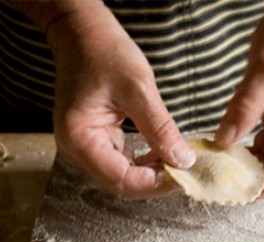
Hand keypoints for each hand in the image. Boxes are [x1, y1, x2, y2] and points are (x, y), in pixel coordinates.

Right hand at [24, 1, 194, 198]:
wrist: (82, 34)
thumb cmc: (104, 53)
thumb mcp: (138, 89)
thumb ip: (161, 129)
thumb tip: (183, 160)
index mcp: (80, 140)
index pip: (121, 180)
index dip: (154, 184)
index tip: (184, 178)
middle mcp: (77, 151)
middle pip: (121, 184)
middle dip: (155, 182)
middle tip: (186, 173)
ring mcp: (84, 149)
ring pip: (123, 177)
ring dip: (152, 174)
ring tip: (178, 163)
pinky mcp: (95, 144)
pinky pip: (122, 164)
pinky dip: (144, 164)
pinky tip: (163, 154)